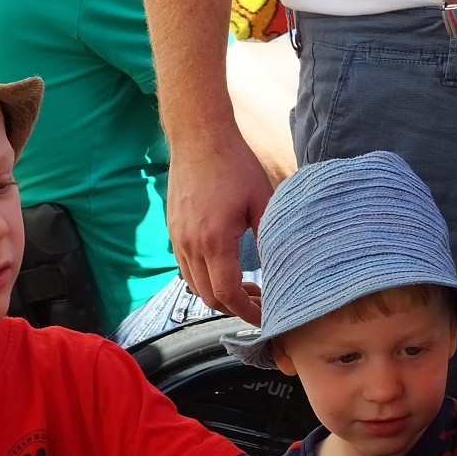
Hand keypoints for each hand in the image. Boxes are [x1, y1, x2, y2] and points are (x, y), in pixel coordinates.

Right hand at [167, 132, 271, 324]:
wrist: (198, 137)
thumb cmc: (235, 165)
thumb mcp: (263, 201)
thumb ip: (270, 239)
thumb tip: (282, 270)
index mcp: (214, 240)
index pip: (227, 293)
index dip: (247, 312)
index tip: (265, 317)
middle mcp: (190, 245)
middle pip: (209, 297)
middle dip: (235, 308)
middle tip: (261, 302)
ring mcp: (178, 240)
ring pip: (195, 286)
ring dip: (219, 294)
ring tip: (246, 287)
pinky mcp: (174, 233)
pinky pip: (187, 269)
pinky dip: (206, 279)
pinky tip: (226, 268)